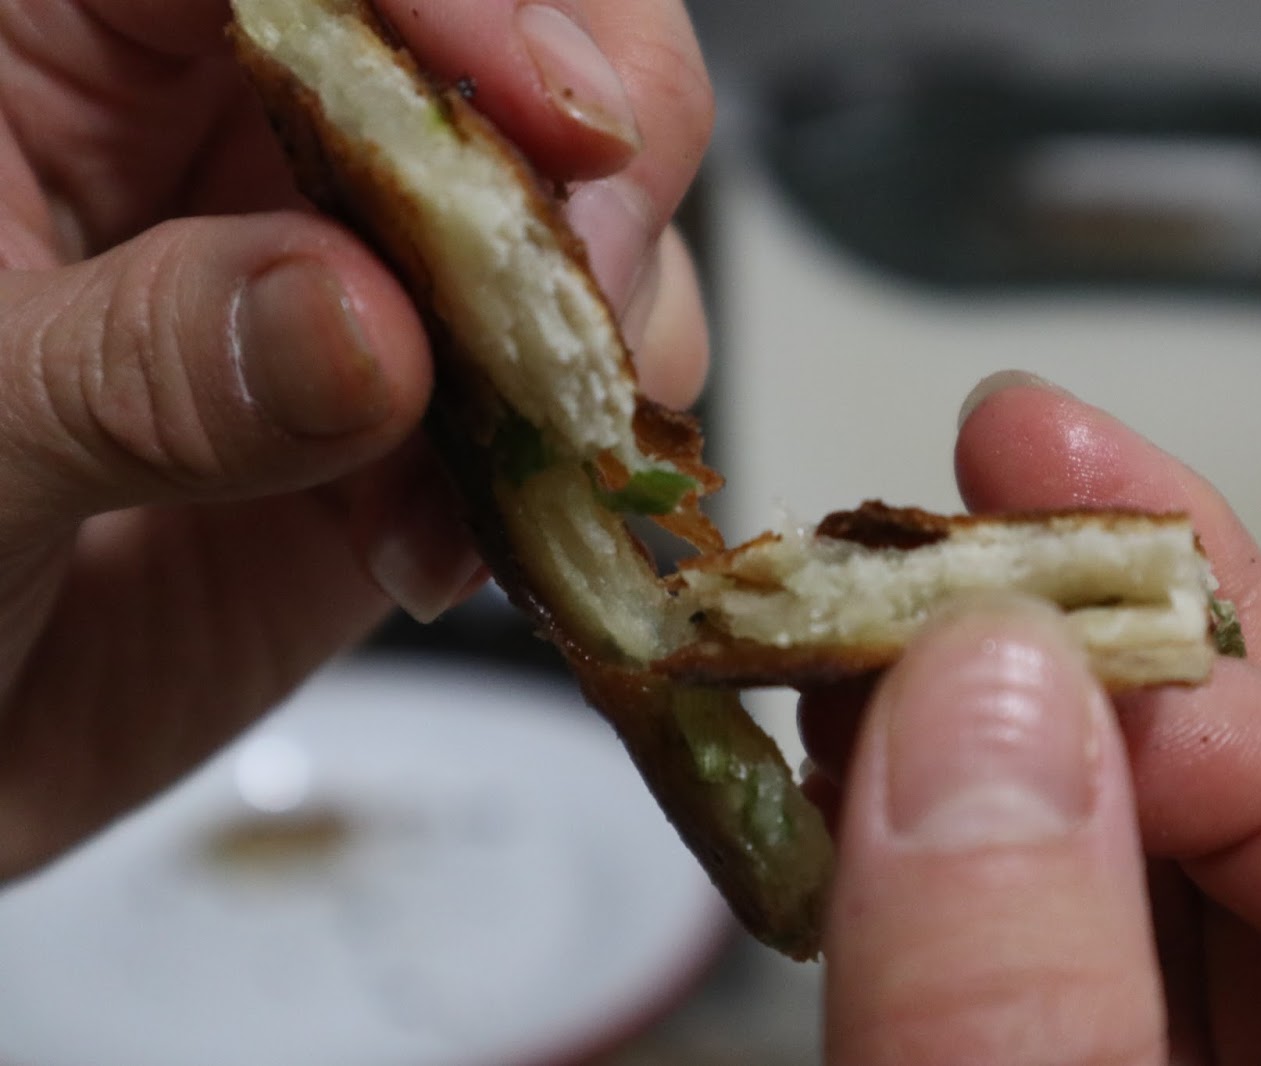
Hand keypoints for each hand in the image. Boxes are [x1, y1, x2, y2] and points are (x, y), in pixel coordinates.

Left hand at [0, 0, 711, 878]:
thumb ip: (135, 366)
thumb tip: (365, 324)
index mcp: (69, 45)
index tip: (553, 122)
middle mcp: (240, 130)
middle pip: (510, 39)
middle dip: (589, 165)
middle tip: (575, 296)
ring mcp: (355, 269)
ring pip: (573, 217)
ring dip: (586, 338)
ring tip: (501, 464)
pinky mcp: (427, 405)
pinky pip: (564, 390)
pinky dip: (564, 467)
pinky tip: (444, 548)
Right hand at [803, 373, 1260, 1063]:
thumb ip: (1031, 1006)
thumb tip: (983, 691)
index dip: (1237, 717)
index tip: (1020, 641)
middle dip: (1127, 626)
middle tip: (1013, 458)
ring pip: (1134, 865)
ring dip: (999, 715)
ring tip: (885, 610)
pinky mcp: (1067, 1057)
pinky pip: (1028, 930)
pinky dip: (936, 835)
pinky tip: (855, 759)